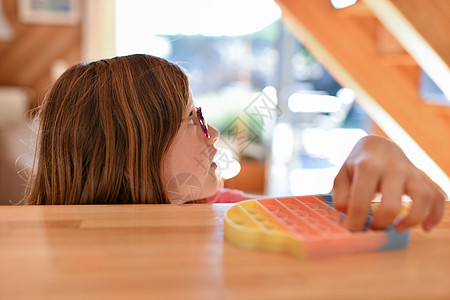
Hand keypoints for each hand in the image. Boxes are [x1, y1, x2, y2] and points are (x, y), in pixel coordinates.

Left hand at [332, 135, 446, 231]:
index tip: (352, 229)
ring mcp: (411, 172)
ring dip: (412, 220)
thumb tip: (345, 212)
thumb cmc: (358, 164)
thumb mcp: (342, 174)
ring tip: (398, 228)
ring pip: (422, 198)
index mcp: (368, 167)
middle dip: (380, 224)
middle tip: (372, 228)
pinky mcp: (424, 178)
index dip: (355, 221)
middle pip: (391, 205)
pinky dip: (435, 214)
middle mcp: (393, 168)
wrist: (379, 145)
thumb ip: (341, 194)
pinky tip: (425, 227)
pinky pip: (438, 196)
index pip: (360, 202)